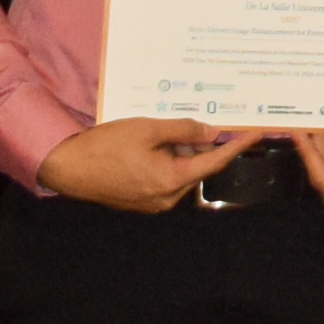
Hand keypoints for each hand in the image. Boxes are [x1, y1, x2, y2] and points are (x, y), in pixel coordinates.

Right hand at [36, 116, 264, 214]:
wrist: (67, 168)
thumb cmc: (105, 146)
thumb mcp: (147, 129)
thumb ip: (183, 130)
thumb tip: (211, 132)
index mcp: (171, 181)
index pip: (214, 162)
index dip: (237, 146)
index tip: (255, 133)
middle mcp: (166, 198)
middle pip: (197, 166)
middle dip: (198, 143)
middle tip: (188, 121)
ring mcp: (153, 202)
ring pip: (181, 171)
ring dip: (179, 150)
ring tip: (160, 130)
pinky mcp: (141, 201)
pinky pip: (164, 178)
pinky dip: (166, 159)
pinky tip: (152, 143)